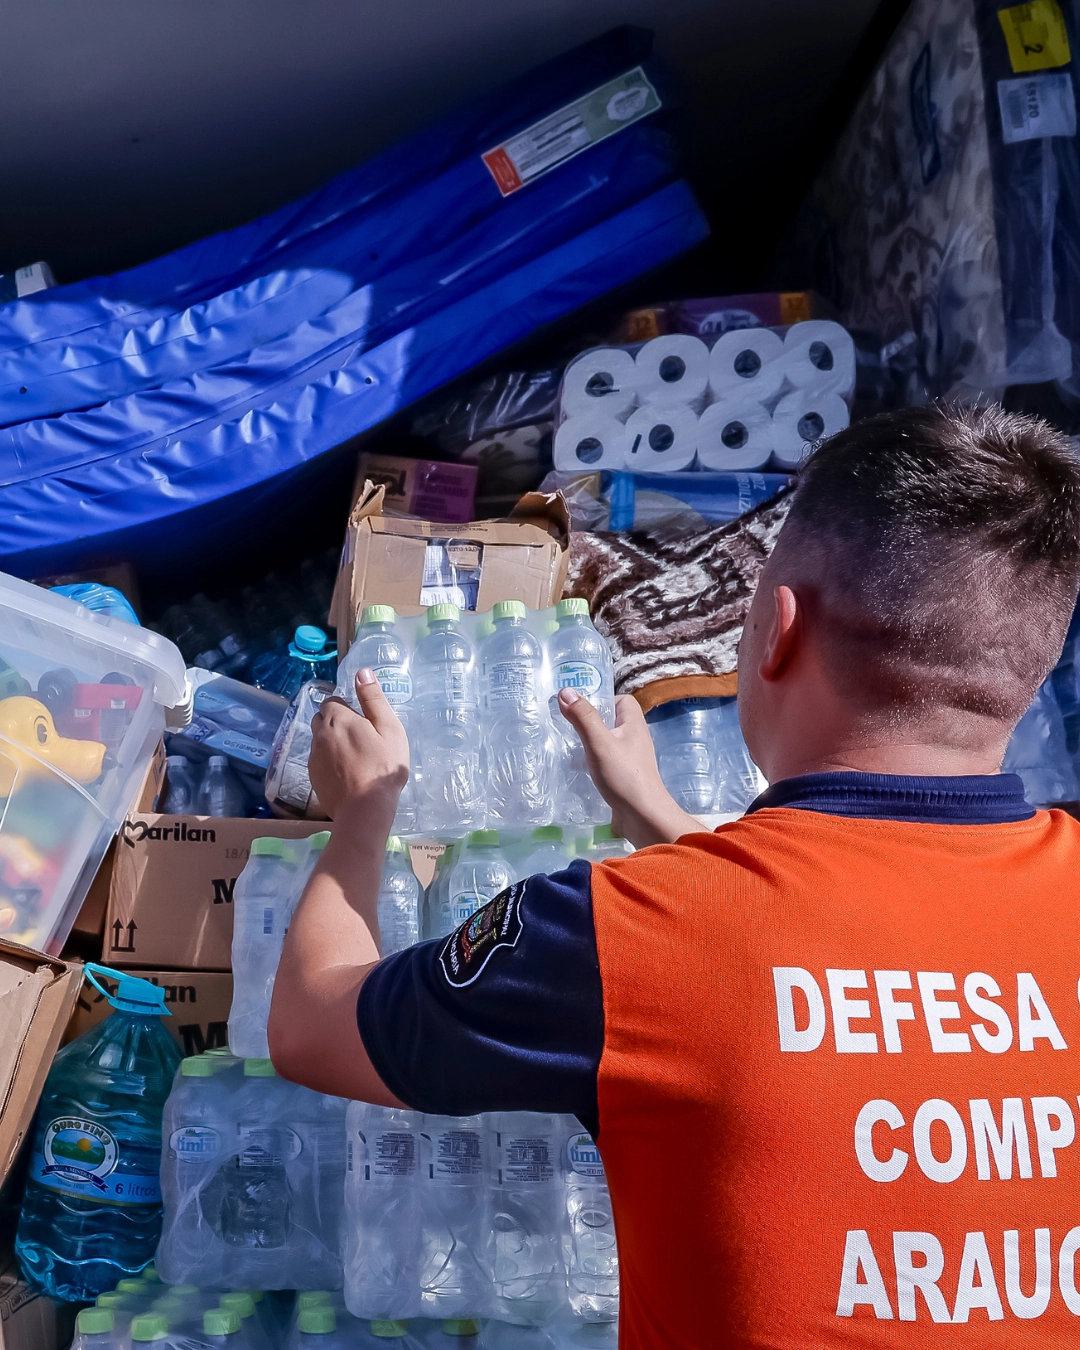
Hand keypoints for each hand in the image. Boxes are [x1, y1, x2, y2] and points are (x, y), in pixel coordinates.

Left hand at [308, 671, 409, 825]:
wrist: (365, 809)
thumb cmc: (383, 766)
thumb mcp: (388, 728)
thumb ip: (373, 699)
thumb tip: (362, 672)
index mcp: (337, 718)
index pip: (331, 701)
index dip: (346, 708)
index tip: (362, 721)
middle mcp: (319, 734)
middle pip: (322, 719)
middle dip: (335, 722)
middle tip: (360, 737)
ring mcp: (313, 757)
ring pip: (320, 741)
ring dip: (332, 742)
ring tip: (355, 757)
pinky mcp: (312, 777)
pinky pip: (319, 760)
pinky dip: (329, 762)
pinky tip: (347, 773)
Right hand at [557, 689, 703, 846]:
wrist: (643, 816)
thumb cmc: (623, 775)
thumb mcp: (599, 742)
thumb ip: (583, 717)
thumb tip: (566, 691)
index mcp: (634, 724)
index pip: (621, 700)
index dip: (602, 699)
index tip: (580, 707)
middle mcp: (634, 739)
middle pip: (612, 721)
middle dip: (590, 722)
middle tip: (567, 726)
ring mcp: (630, 759)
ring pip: (607, 742)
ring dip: (589, 743)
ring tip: (568, 747)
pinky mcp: (624, 777)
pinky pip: (606, 762)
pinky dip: (592, 762)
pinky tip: (578, 769)